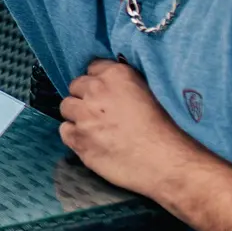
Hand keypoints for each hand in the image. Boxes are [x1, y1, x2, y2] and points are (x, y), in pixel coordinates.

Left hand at [59, 59, 206, 198]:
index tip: (106, 93)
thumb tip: (112, 85)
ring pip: (67, 107)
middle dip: (85, 97)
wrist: (167, 162)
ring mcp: (83, 115)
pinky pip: (65, 130)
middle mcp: (95, 90)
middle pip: (76, 86)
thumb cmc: (167, 130)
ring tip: (95, 128)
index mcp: (116, 75)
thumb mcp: (150, 93)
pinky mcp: (77, 138)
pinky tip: (90, 142)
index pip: (93, 67)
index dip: (99, 81)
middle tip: (100, 112)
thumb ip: (125, 84)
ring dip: (77, 115)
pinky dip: (74, 135)